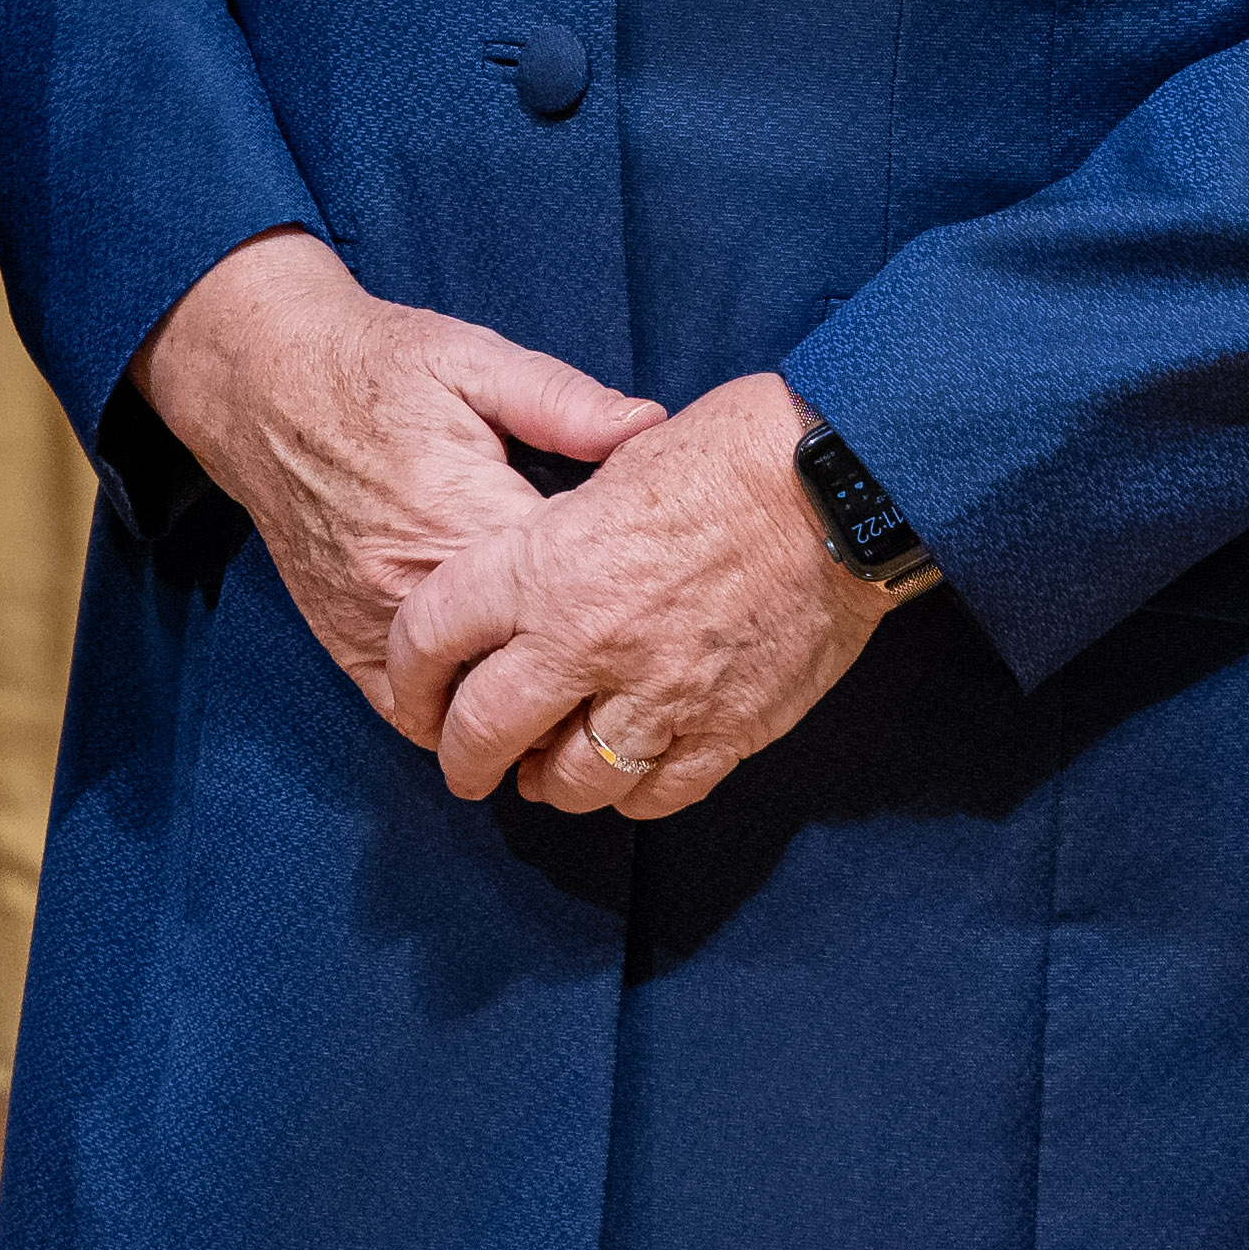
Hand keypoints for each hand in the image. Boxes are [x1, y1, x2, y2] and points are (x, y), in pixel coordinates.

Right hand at [131, 231, 661, 741]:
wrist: (265, 385)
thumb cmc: (381, 367)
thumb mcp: (475, 361)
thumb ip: (564, 402)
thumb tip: (649, 426)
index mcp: (467, 512)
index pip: (570, 591)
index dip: (623, 599)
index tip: (654, 595)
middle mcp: (418, 581)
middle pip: (527, 665)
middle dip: (583, 668)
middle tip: (629, 660)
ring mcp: (376, 622)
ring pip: (470, 708)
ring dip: (522, 707)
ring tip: (570, 691)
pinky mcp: (345, 643)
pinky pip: (410, 714)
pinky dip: (457, 717)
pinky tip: (495, 694)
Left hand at [386, 372, 896, 818]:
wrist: (840, 486)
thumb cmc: (729, 453)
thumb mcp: (611, 467)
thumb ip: (558, 540)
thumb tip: (536, 577)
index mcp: (543, 567)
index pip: (430, 639)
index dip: (408, 674)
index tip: (416, 691)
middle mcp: (586, 643)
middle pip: (485, 734)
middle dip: (462, 760)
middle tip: (464, 766)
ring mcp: (658, 696)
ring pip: (571, 783)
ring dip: (547, 785)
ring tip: (545, 774)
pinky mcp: (726, 730)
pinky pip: (656, 795)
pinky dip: (630, 796)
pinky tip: (624, 779)